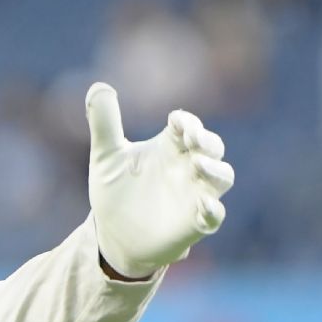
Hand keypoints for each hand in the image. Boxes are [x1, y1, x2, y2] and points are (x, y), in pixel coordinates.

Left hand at [84, 82, 233, 278]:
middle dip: (207, 141)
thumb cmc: (115, 192)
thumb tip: (98, 85)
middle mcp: (189, 168)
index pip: (188, 126)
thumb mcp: (106, 157)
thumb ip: (105, 123)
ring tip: (198, 165)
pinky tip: (203, 206)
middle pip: (213, 147)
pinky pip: (214, 216)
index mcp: (170, 147)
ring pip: (223, 177)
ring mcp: (195, 195)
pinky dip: (213, 210)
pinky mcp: (195, 223)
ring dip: (215, 170)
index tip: (175, 120)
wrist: (113, 235)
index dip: (187, 121)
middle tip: (192, 138)